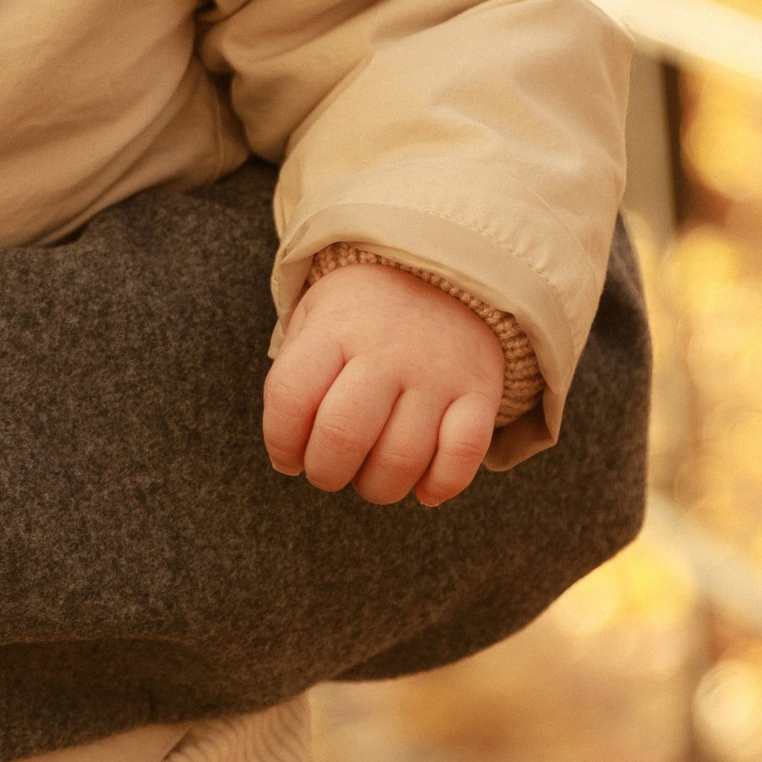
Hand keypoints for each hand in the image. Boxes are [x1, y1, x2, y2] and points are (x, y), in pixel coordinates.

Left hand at [263, 260, 503, 509]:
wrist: (446, 274)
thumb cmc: (363, 315)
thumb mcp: (316, 318)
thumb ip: (294, 381)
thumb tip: (290, 459)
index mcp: (336, 327)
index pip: (291, 396)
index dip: (280, 442)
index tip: (288, 457)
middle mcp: (388, 349)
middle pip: (344, 436)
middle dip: (325, 473)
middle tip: (327, 471)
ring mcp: (437, 372)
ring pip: (402, 458)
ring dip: (378, 487)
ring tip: (370, 476)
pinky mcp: (480, 392)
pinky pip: (462, 456)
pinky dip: (440, 485)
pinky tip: (422, 488)